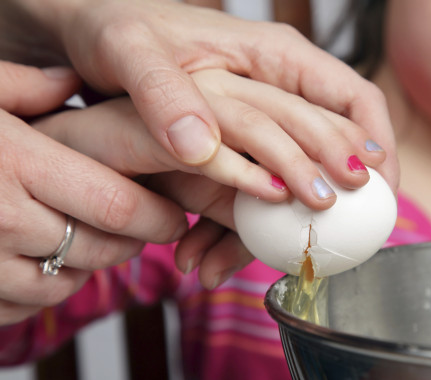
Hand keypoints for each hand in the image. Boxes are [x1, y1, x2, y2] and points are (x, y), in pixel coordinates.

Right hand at [0, 61, 187, 324]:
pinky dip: (40, 290)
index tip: (176, 215)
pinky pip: (18, 308)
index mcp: (15, 161)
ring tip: (92, 243)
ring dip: (88, 268)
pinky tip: (40, 262)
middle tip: (144, 230)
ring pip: (63, 283)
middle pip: (99, 248)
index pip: (117, 205)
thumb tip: (71, 80)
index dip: (158, 216)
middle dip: (132, 243)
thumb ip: (22, 85)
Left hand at [34, 67, 390, 285]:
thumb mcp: (132, 52)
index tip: (379, 192)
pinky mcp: (235, 142)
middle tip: (343, 236)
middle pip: (339, 141)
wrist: (90, 40)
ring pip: (298, 171)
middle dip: (347, 192)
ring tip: (262, 256)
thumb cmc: (117, 30)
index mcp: (275, 56)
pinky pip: (259, 184)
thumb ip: (165, 94)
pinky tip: (216, 248)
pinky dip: (246, 220)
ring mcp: (258, 115)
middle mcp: (277, 86)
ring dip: (288, 218)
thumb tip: (201, 148)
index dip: (376, 147)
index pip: (353, 97)